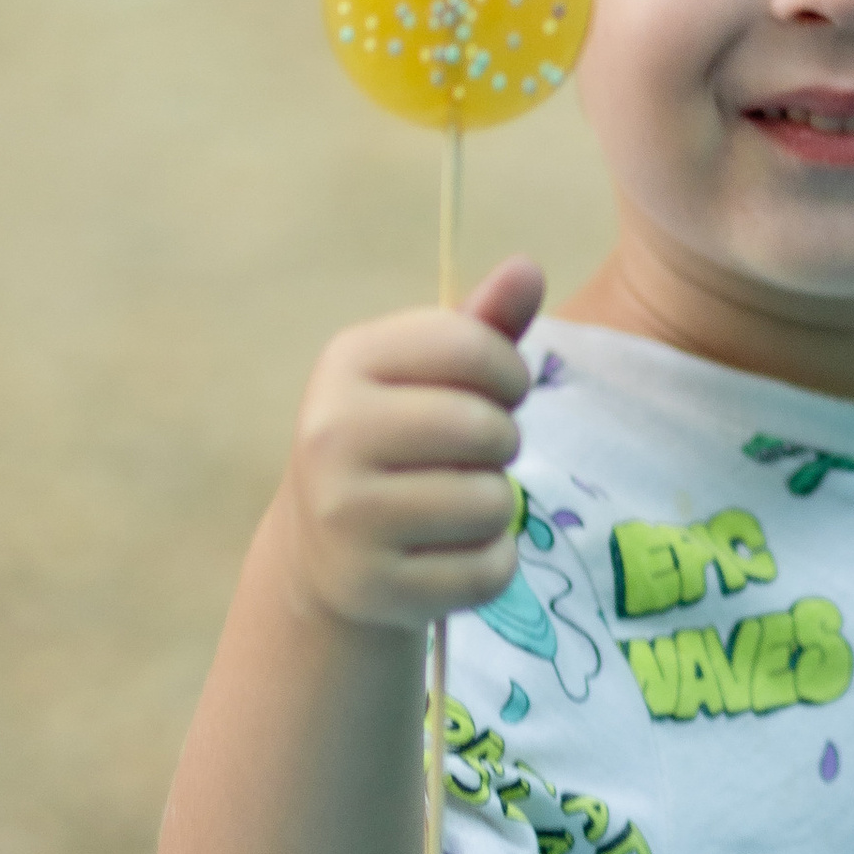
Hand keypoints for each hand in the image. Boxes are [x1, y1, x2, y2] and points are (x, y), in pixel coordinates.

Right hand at [275, 254, 543, 632]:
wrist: (325, 549)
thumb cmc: (397, 440)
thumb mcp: (429, 375)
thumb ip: (483, 324)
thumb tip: (528, 267)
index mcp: (346, 362)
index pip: (473, 346)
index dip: (509, 373)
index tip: (499, 392)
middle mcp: (331, 434)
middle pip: (487, 428)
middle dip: (503, 443)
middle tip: (472, 457)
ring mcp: (343, 516)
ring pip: (493, 503)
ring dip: (496, 506)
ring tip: (455, 504)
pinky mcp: (370, 586)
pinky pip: (487, 571)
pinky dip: (491, 563)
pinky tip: (450, 554)